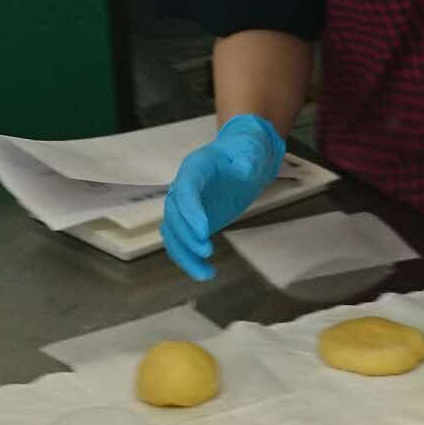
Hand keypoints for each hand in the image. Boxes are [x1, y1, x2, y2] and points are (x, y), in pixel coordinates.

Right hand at [160, 114, 285, 280]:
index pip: (186, 190)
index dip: (191, 211)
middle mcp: (183, 188)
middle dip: (186, 236)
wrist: (243, 158)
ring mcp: (186, 207)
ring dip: (184, 255)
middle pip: (173, 214)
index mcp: (195, 168)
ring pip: (173, 234)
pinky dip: (190, 259)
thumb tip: (245, 169)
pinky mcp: (192, 223)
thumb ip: (248, 158)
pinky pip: (183, 242)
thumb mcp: (250, 150)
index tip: (204, 231)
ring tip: (205, 274)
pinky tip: (205, 272)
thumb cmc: (245, 151)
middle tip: (207, 251)